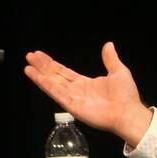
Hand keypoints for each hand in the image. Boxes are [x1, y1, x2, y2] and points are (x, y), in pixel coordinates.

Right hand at [24, 42, 151, 145]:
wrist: (128, 112)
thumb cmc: (125, 94)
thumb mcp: (118, 71)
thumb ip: (110, 59)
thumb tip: (108, 44)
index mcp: (86, 83)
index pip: (64, 72)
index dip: (52, 64)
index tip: (40, 55)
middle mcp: (76, 90)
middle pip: (55, 76)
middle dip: (42, 66)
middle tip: (30, 56)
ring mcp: (73, 98)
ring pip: (53, 84)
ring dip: (40, 75)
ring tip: (28, 66)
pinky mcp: (72, 105)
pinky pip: (56, 93)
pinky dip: (46, 84)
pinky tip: (37, 77)